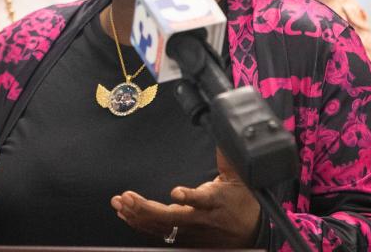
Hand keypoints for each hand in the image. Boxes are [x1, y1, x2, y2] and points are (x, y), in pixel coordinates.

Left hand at [111, 149, 259, 247]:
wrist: (250, 233)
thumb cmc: (242, 201)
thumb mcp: (239, 176)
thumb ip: (226, 156)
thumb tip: (221, 131)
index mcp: (216, 201)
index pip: (202, 200)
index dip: (189, 197)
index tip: (175, 192)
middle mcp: (201, 219)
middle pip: (172, 218)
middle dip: (146, 208)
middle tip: (126, 197)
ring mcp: (191, 232)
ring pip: (162, 227)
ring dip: (138, 215)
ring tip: (119, 202)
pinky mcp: (184, 239)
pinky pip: (158, 233)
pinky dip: (140, 223)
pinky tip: (126, 213)